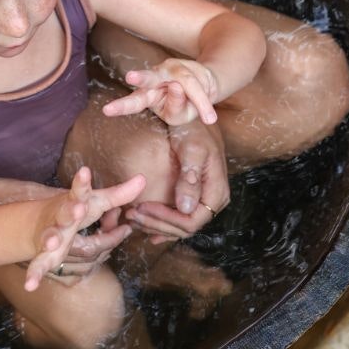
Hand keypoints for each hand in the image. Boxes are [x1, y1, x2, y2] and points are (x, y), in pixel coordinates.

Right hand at [0, 170, 131, 276]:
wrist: (41, 224)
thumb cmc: (76, 211)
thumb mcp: (97, 202)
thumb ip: (119, 195)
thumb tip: (143, 179)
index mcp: (76, 202)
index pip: (80, 191)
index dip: (83, 182)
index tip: (85, 171)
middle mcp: (61, 218)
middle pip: (65, 214)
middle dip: (71, 212)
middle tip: (79, 209)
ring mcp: (51, 235)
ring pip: (50, 237)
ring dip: (50, 240)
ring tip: (52, 244)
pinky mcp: (43, 253)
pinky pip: (40, 265)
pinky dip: (35, 274)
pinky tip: (31, 285)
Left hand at [106, 60, 218, 127]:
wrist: (206, 85)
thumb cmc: (186, 104)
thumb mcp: (180, 116)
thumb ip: (175, 108)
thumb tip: (176, 86)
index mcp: (147, 96)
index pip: (133, 102)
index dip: (121, 107)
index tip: (107, 111)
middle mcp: (157, 79)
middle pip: (149, 78)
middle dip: (142, 78)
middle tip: (131, 77)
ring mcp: (173, 70)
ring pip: (184, 82)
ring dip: (193, 96)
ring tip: (201, 112)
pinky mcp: (189, 68)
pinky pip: (199, 88)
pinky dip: (204, 104)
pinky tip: (209, 118)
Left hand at [128, 121, 229, 244]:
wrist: (194, 120)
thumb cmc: (194, 131)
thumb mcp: (192, 150)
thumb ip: (190, 179)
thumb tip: (185, 208)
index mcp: (216, 192)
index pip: (192, 222)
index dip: (168, 220)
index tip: (145, 207)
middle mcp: (212, 201)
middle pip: (185, 228)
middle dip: (157, 224)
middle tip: (132, 214)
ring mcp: (203, 201)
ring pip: (179, 227)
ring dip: (155, 225)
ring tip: (132, 216)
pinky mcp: (193, 198)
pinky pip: (178, 219)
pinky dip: (161, 224)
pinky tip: (146, 226)